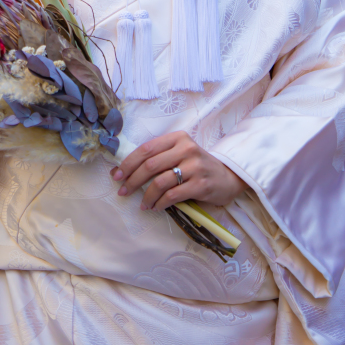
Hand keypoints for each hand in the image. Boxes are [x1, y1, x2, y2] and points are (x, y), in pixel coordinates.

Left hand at [110, 131, 245, 210]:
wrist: (227, 177)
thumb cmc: (197, 165)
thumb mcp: (179, 154)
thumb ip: (158, 158)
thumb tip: (125, 170)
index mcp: (177, 138)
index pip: (146, 149)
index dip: (128, 163)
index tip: (116, 175)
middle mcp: (186, 149)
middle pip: (150, 165)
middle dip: (132, 180)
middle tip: (123, 192)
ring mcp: (194, 167)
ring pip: (160, 182)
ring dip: (146, 196)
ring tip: (142, 204)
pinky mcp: (201, 185)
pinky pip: (173, 195)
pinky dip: (160, 203)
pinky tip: (157, 207)